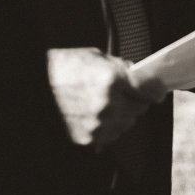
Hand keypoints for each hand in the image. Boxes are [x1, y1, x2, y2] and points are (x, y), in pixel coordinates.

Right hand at [46, 47, 164, 146]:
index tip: (158, 90)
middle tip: (123, 93)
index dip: (156, 89)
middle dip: (135, 100)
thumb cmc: (63, 68)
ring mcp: (97, 123)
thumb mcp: (95, 56)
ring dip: (122, 115)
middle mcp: (107, 103)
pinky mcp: (87, 137)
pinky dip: (107, 128)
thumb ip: (121, 66)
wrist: (36, 85)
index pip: (149, 89)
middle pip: (140, 108)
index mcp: (111, 78)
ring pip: (127, 124)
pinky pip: (110, 136)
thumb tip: (139, 74)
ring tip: (105, 104)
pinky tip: (95, 115)